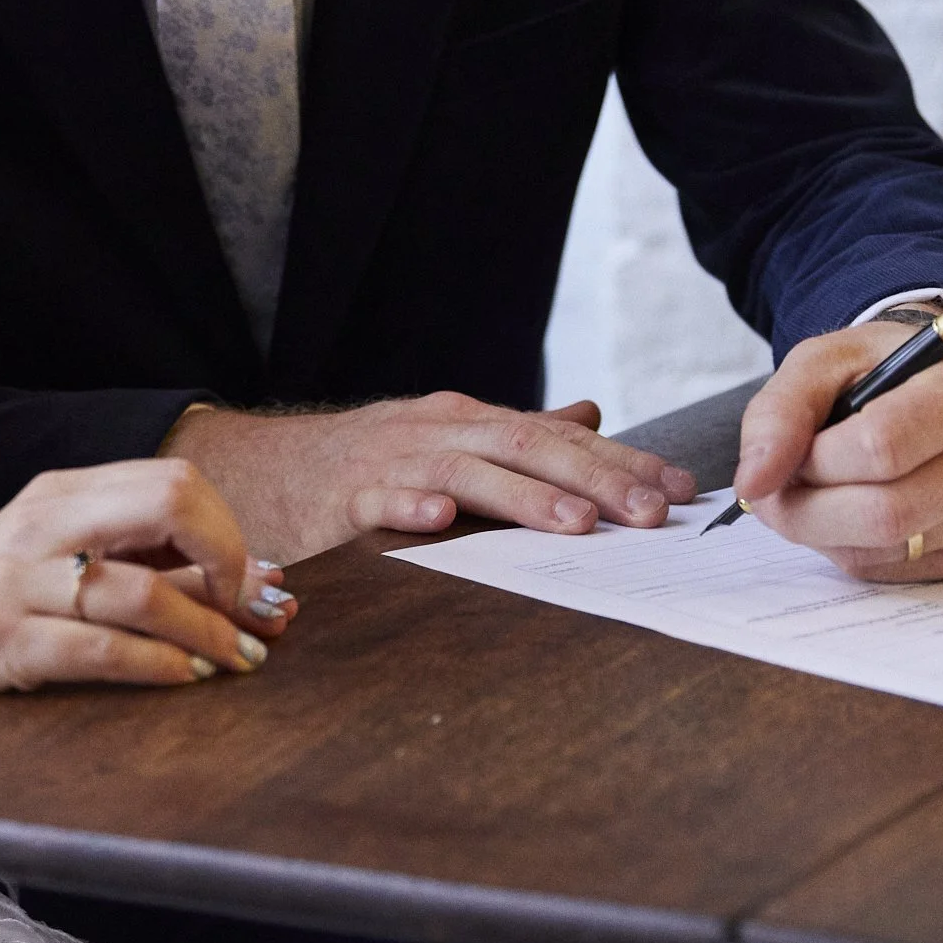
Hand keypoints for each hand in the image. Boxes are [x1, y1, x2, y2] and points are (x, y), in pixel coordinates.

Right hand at [0, 459, 282, 744]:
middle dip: (230, 563)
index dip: (230, 533)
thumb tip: (265, 580)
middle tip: (254, 620)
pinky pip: (99, 646)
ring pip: (143, 587)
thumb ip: (148, 570)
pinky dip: (158, 663)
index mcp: (55, 496)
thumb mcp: (61, 579)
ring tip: (237, 662)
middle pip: (168, 504)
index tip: (254, 588)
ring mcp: (9, 581)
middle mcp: (33, 523)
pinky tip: (185, 678)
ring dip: (208, 629)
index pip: (173, 481)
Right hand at [162, 394, 698, 564]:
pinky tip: (439, 521)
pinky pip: (379, 500)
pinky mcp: (345, 497)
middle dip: (596, 479)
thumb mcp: (449, 440)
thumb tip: (590, 419)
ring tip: (576, 523)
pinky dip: (410, 507)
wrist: (261, 468)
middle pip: (529, 447)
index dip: (623, 463)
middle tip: (653, 513)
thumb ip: (517, 435)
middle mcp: (441, 432)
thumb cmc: (367, 463)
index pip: (561, 439)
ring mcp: (394, 461)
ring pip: (468, 472)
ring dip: (525, 497)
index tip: (681, 491)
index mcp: (472, 423)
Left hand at [734, 321, 942, 581]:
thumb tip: (754, 482)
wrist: (930, 388)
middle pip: (887, 512)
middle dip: (809, 508)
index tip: (793, 450)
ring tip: (814, 489)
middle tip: (778, 487)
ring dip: (823, 529)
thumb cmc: (878, 371)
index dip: (816, 459)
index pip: (883, 446)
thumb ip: (779, 412)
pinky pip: (893, 571)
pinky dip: (849, 547)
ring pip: (886, 548)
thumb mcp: (823, 361)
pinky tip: (848, 509)